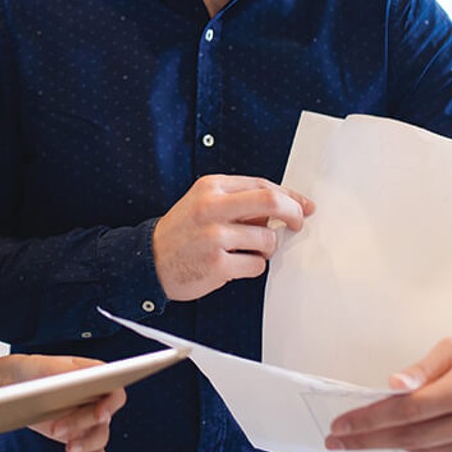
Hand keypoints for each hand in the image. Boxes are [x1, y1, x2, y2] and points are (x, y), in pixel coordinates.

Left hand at [1, 356, 126, 451]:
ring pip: (100, 436)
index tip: (100, 415)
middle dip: (82, 424)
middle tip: (57, 428)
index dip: (111, 406)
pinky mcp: (79, 436)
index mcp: (99, 378)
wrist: (23, 383)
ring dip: (86, 444)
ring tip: (67, 447)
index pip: (115, 393)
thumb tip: (78, 384)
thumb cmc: (39, 370)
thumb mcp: (51, 367)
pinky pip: (95, 451)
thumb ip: (67, 375)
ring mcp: (90, 419)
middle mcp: (99, 399)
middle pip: (104, 418)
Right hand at [152, 174, 313, 300]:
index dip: (290, 195)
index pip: (263, 185)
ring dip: (266, 247)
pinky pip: (256, 265)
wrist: (148, 260)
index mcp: (212, 187)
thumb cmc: (183, 231)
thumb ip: (240, 200)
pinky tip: (235, 264)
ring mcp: (214, 237)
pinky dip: (253, 266)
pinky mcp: (217, 264)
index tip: (303, 205)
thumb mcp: (205, 202)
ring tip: (247, 249)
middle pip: (271, 202)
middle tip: (297, 223)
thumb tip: (283, 206)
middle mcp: (212, 208)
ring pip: (267, 238)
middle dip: (293, 213)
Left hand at [325, 326, 451, 451]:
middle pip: (409, 436)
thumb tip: (392, 384)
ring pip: (423, 450)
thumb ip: (422, 368)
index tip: (341, 425)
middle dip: (367, 439)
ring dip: (389, 445)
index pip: (406, 411)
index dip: (368, 420)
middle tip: (336, 440)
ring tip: (361, 438)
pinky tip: (400, 436)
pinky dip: (419, 445)